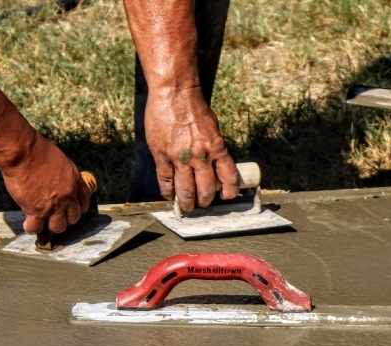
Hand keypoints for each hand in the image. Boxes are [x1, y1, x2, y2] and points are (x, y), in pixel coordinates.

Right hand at [2, 132, 92, 234]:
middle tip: (54, 216)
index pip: (84, 201)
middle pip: (73, 217)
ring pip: (58, 227)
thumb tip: (58, 183)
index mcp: (75, 180)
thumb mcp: (60, 160)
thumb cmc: (36, 150)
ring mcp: (54, 205)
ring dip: (50, 225)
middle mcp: (68, 195)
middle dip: (65, 218)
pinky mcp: (37, 210)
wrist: (23, 152)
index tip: (70, 210)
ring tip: (42, 221)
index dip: (77, 208)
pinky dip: (31, 227)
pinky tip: (28, 223)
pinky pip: (37, 227)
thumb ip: (63, 175)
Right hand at [144, 86, 237, 211]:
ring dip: (187, 202)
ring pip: (185, 189)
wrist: (175, 93)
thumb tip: (214, 166)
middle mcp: (201, 156)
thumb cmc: (194, 108)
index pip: (228, 177)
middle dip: (204, 201)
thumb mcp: (213, 128)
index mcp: (217, 148)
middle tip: (202, 206)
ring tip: (186, 208)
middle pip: (205, 189)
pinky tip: (169, 196)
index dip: (228, 191)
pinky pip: (166, 180)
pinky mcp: (162, 155)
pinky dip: (168, 191)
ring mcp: (180, 157)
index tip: (226, 197)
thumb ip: (213, 147)